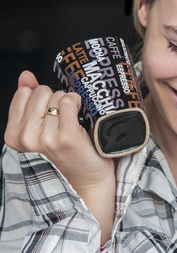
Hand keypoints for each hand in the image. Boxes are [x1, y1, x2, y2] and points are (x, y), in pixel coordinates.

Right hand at [5, 71, 113, 188]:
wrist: (86, 177)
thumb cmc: (66, 151)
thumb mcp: (41, 126)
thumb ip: (29, 100)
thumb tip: (25, 75)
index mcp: (14, 135)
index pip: (25, 92)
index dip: (42, 98)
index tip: (50, 114)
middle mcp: (26, 137)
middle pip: (41, 92)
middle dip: (55, 100)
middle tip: (63, 120)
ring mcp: (46, 138)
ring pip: (57, 96)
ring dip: (69, 104)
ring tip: (72, 123)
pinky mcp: (66, 137)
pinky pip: (68, 102)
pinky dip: (77, 103)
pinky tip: (80, 118)